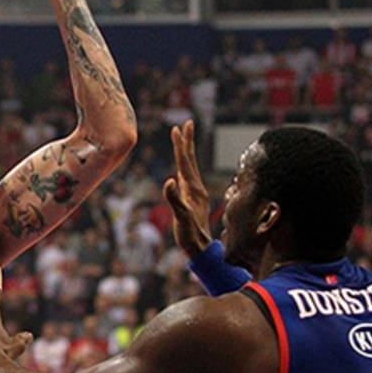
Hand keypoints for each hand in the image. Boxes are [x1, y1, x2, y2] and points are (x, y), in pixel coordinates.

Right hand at [163, 120, 211, 258]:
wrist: (202, 249)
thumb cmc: (190, 235)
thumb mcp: (181, 217)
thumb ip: (174, 199)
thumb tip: (169, 180)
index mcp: (193, 188)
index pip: (185, 162)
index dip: (181, 145)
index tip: (179, 128)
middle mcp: (195, 187)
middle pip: (189, 160)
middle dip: (187, 142)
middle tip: (186, 124)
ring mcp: (195, 192)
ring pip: (189, 167)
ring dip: (186, 152)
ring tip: (183, 139)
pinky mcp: (193, 198)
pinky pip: (188, 176)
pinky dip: (184, 166)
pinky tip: (182, 166)